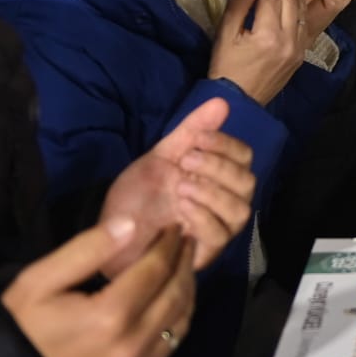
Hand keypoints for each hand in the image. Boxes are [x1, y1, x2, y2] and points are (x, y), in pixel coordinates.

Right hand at [2, 221, 196, 356]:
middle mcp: (131, 346)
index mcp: (109, 316)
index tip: (174, 228)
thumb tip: (131, 224)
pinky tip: (175, 303)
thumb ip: (87, 249)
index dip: (168, 245)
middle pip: (174, 295)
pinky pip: (170, 348)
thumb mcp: (40, 280)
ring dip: (187, 291)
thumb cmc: (20, 329)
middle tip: (187, 241)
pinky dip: (179, 320)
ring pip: (180, 323)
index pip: (154, 270)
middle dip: (184, 264)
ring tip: (185, 266)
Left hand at [98, 98, 256, 273]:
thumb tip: (222, 102)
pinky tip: (181, 210)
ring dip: (212, 193)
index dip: (226, 144)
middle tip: (184, 163)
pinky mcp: (203, 254)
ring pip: (240, 211)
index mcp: (216, 178)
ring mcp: (215, 230)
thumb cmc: (137, 197)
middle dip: (217, 167)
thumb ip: (191, 131)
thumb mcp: (161, 157)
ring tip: (181, 187)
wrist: (108, 236)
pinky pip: (220, 235)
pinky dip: (203, 217)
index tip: (197, 139)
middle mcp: (222, 203)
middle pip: (247, 182)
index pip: (244, 156)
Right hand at [208, 0, 308, 104]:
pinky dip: (299, 2)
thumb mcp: (225, 35)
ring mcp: (298, 47)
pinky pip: (303, 21)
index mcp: (268, 36)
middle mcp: (289, 40)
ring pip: (300, 8)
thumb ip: (240, 3)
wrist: (239, 101)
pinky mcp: (301, 52)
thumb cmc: (225, 68)